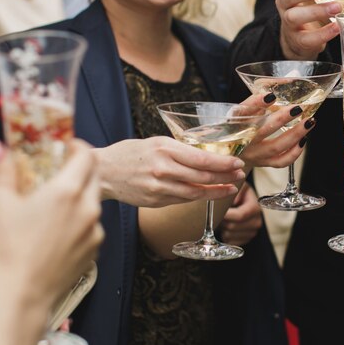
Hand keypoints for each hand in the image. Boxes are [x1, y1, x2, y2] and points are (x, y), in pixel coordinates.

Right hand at [0, 140, 103, 309]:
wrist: (24, 291)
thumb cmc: (10, 247)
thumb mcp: (2, 204)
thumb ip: (6, 172)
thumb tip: (3, 149)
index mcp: (66, 190)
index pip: (87, 156)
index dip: (78, 147)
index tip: (66, 147)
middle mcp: (88, 206)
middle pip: (95, 175)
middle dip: (81, 168)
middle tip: (62, 170)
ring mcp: (96, 227)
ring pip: (94, 200)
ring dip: (80, 195)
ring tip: (57, 203)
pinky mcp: (97, 245)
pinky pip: (93, 223)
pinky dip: (81, 219)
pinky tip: (60, 228)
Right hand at [95, 136, 244, 206]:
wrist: (103, 172)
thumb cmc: (130, 153)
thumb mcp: (156, 143)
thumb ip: (179, 150)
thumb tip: (206, 157)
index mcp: (165, 149)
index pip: (202, 158)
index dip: (224, 163)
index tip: (238, 163)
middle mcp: (163, 169)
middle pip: (203, 177)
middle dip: (226, 177)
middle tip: (240, 175)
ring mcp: (159, 187)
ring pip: (196, 192)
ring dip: (217, 191)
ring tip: (231, 188)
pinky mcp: (156, 201)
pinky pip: (183, 199)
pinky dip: (199, 197)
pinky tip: (209, 193)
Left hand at [220, 183, 262, 245]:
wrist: (244, 201)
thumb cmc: (239, 192)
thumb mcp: (239, 185)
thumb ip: (236, 188)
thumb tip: (233, 197)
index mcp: (255, 208)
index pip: (240, 215)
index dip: (226, 214)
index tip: (215, 211)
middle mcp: (256, 222)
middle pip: (233, 226)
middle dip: (222, 220)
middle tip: (216, 213)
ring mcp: (252, 233)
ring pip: (229, 235)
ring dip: (222, 228)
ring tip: (222, 218)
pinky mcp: (245, 240)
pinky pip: (229, 242)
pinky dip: (224, 235)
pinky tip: (225, 226)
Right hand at [239, 93, 313, 167]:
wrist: (232, 152)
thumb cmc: (243, 123)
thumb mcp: (248, 107)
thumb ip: (265, 90)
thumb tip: (293, 77)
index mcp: (235, 122)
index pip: (243, 111)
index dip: (256, 103)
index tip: (271, 96)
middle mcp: (243, 139)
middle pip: (262, 130)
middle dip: (282, 119)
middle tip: (298, 108)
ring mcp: (254, 153)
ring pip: (275, 146)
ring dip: (295, 134)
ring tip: (309, 122)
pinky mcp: (263, 162)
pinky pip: (281, 161)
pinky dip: (295, 152)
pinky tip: (303, 140)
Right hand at [268, 0, 340, 59]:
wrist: (300, 42)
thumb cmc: (311, 9)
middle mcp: (285, 3)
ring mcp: (289, 23)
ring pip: (296, 16)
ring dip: (318, 11)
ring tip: (338, 7)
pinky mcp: (298, 40)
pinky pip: (307, 38)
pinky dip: (323, 33)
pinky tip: (336, 27)